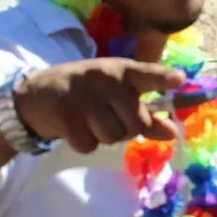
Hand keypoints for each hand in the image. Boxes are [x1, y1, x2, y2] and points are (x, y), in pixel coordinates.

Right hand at [14, 58, 185, 153]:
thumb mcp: (115, 97)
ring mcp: (84, 95)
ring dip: (102, 137)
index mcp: (120, 71)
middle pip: (135, 123)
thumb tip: (173, 133)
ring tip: (88, 121)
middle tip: (107, 118)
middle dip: (126, 130)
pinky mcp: (66, 114)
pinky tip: (73, 128)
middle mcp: (104, 79)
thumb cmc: (86, 96)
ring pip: (113, 137)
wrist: (36, 96)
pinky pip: (90, 145)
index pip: (145, 74)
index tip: (180, 79)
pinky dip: (83, 143)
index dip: (162, 78)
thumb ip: (145, 115)